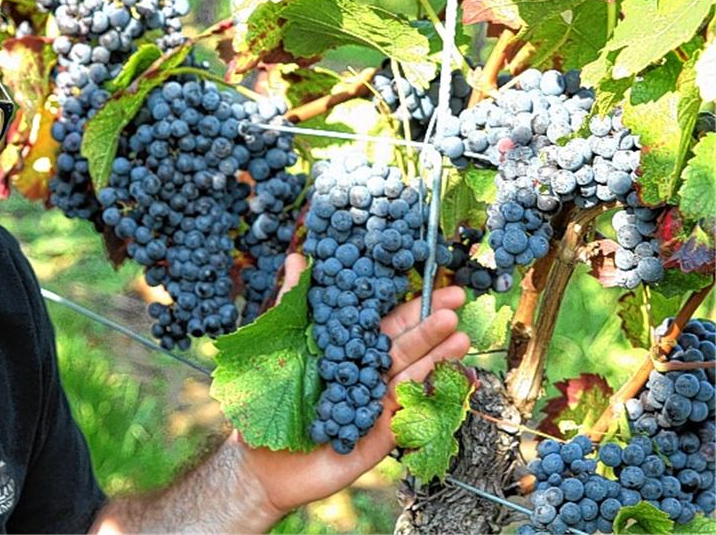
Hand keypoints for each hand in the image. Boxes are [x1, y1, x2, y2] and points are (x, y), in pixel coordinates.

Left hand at [234, 252, 469, 518]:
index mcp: (347, 350)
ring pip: (411, 376)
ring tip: (460, 336)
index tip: (435, 281)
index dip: (408, 303)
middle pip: (405, 345)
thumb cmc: (263, 402)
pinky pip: (408, 416)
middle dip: (431, 323)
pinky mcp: (379, 435)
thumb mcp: (275, 346)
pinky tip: (455, 383)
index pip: (383, 322)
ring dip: (436, 356)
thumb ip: (291, 305)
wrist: (257, 462)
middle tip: (456, 298)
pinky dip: (430, 400)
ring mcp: (376, 404)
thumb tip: (298, 256)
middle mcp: (367, 374)